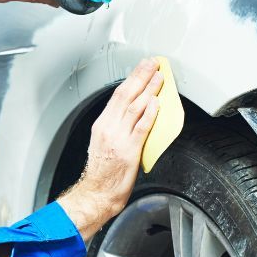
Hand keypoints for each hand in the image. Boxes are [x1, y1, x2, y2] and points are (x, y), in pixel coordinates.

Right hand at [57, 58, 162, 239]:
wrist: (96, 193)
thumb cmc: (102, 172)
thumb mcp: (104, 142)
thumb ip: (119, 126)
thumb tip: (138, 112)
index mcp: (102, 125)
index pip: (117, 95)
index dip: (132, 79)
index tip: (142, 68)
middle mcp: (108, 128)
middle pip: (126, 96)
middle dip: (140, 77)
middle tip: (152, 64)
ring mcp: (118, 138)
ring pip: (134, 107)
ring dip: (149, 90)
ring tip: (159, 78)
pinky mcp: (129, 151)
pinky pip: (141, 128)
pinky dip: (149, 114)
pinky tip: (156, 104)